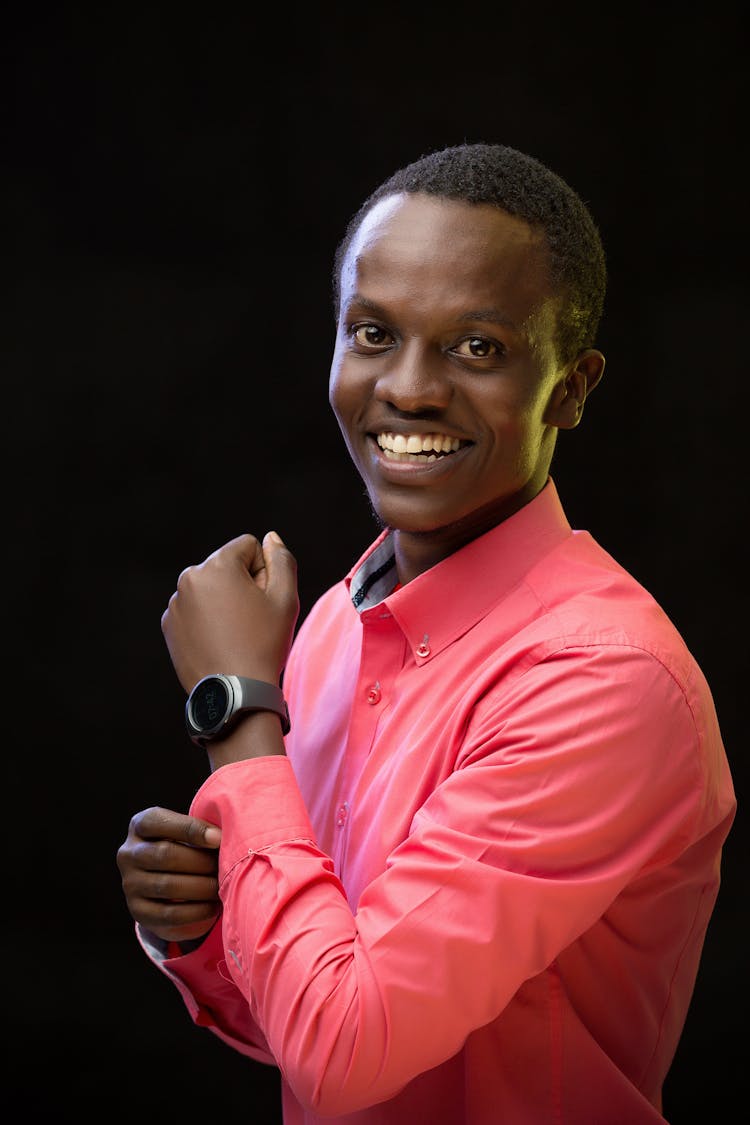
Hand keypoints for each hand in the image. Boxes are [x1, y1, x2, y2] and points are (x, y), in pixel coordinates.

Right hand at [116, 807, 222, 942]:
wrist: (166, 882)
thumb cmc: (185, 846)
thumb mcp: (186, 831)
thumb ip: (201, 829)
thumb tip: (221, 839)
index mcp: (139, 826)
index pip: (157, 821)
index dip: (190, 828)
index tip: (219, 839)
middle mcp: (128, 854)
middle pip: (165, 854)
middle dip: (201, 861)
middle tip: (226, 866)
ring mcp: (130, 884)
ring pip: (168, 886)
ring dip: (202, 887)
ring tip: (223, 886)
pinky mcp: (138, 911)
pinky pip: (169, 914)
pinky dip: (196, 910)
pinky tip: (214, 905)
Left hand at [161, 531, 298, 692]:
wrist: (234, 694)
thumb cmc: (264, 643)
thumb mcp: (285, 598)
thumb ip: (281, 560)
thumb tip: (270, 538)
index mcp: (217, 565)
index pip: (248, 547)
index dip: (264, 571)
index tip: (263, 601)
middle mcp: (189, 578)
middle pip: (226, 567)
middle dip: (241, 584)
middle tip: (250, 621)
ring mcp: (175, 603)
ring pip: (210, 589)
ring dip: (223, 602)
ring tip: (234, 634)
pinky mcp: (168, 625)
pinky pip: (194, 609)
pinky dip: (207, 620)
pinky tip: (218, 643)